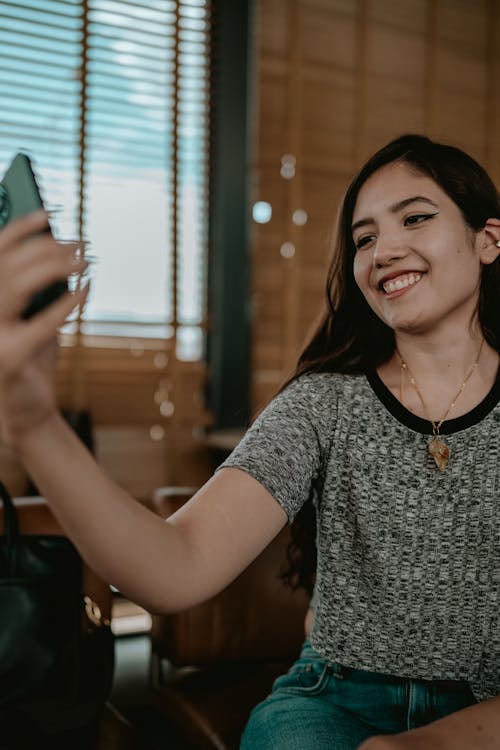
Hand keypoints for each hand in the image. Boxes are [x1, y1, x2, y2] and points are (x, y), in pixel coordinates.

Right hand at [0, 210, 87, 445]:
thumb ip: (40, 290)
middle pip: (6, 265)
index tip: (48, 213)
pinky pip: (40, 325)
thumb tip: (62, 253)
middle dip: (46, 248)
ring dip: (54, 267)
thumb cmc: (32, 359)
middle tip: (80, 246)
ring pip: (15, 286)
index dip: (18, 228)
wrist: (27, 411)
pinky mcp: (7, 359)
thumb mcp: (35, 317)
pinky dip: (67, 304)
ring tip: (84, 262)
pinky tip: (86, 291)